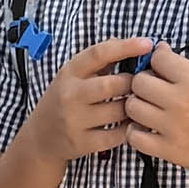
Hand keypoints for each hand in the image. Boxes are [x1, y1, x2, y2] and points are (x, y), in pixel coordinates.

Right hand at [33, 41, 152, 161]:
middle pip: (112, 85)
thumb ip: (102, 61)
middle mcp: (69, 95)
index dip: (125, 47)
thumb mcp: (75, 76)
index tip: (147, 44)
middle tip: (142, 86)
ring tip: (138, 105)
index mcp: (70, 72)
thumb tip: (134, 44)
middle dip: (133, 84)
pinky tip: (130, 124)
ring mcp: (74, 120)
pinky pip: (117, 135)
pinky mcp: (82, 143)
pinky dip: (129, 129)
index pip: (98, 54)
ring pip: (118, 111)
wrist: (41, 137)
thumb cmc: (66, 100)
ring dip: (133, 107)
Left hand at [123, 40, 188, 184]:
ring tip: (149, 109)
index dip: (157, 62)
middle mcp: (180, 101)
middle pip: (139, 82)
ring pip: (132, 107)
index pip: (157, 58)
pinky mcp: (169, 151)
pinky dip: (136, 133)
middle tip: (153, 90)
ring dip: (137, 106)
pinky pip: (135, 137)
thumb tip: (159, 52)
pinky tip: (147, 130)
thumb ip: (185, 70)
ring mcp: (172, 127)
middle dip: (143, 83)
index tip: (162, 69)